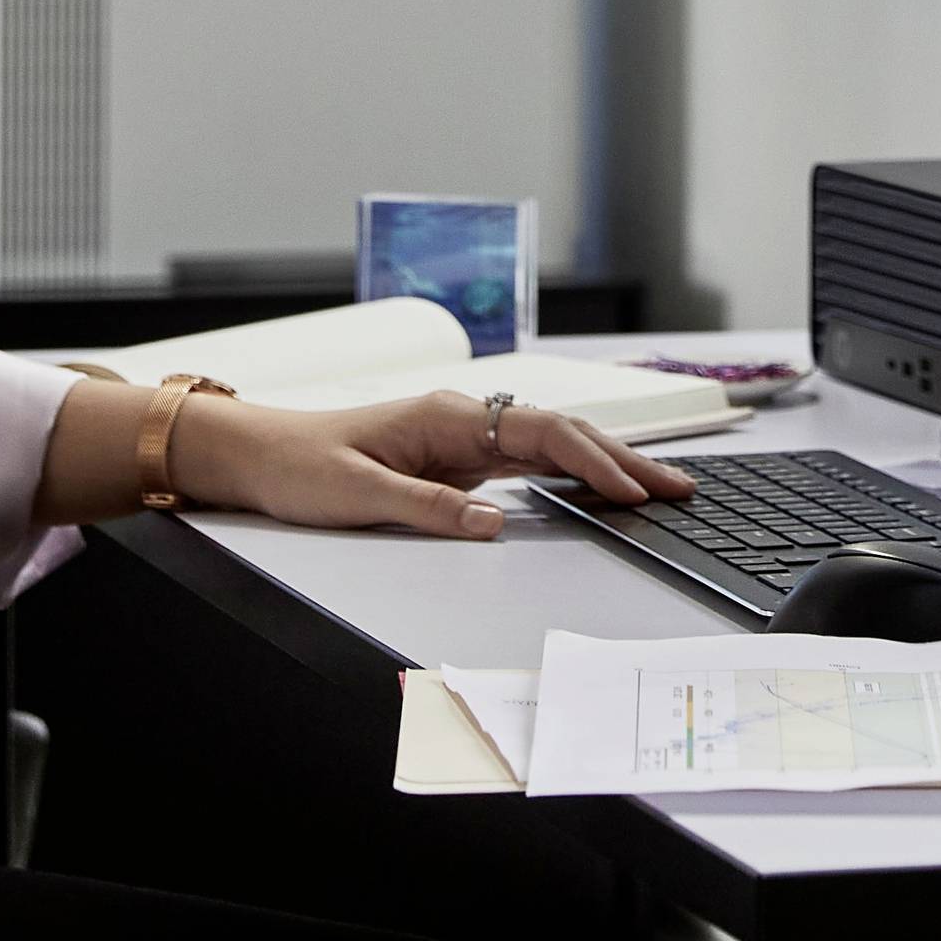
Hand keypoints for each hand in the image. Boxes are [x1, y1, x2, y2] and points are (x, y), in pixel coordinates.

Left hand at [168, 391, 692, 540]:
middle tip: (679, 489)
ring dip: (606, 464)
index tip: (634, 489)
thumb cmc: (303, 467)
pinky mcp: (458, 458)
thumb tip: (495, 523)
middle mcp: (464, 420)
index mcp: (448, 418)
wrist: (261, 452)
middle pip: (561, 433)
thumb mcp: (360, 496)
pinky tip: (597, 488)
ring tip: (658, 488)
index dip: (593, 462)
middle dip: (623, 459)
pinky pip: (529, 460)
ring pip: (552, 445)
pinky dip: (573, 472)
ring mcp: (464, 437)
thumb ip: (429, 509)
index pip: (540, 434)